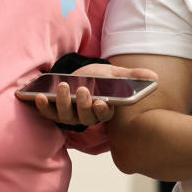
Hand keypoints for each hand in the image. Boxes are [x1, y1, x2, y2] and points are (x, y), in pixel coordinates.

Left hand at [34, 63, 158, 128]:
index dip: (102, 110)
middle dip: (83, 104)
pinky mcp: (55, 111)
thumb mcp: (116, 74)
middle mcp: (87, 115)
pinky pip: (48, 113)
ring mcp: (70, 114)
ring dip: (63, 103)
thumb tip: (154, 77)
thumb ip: (133, 76)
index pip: (104, 114)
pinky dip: (42, 106)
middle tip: (83, 90)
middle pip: (85, 116)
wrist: (81, 76)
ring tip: (63, 87)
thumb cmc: (100, 77)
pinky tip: (37, 96)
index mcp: (104, 108)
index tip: (102, 102)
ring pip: (66, 116)